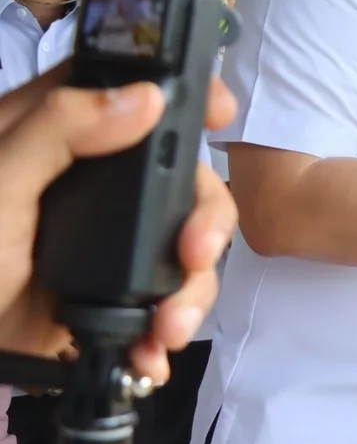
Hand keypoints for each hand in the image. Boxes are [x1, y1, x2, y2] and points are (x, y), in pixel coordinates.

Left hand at [0, 72, 237, 386]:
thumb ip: (59, 132)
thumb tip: (146, 98)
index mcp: (50, 137)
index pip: (125, 92)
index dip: (181, 94)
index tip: (219, 113)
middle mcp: (89, 180)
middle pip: (181, 177)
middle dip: (205, 221)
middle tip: (195, 255)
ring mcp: (108, 238)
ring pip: (187, 242)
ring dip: (192, 289)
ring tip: (169, 329)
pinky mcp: (115, 291)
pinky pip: (168, 298)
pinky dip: (170, 327)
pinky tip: (154, 351)